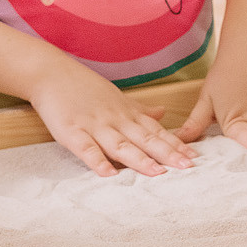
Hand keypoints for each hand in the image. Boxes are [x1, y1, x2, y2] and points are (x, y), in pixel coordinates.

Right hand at [26, 61, 195, 177]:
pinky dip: (96, 161)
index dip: (175, 144)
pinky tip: (107, 174)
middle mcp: (115, 119)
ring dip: (139, 159)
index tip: (195, 157)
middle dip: (167, 153)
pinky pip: (86, 148)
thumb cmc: (83, 87)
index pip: (156, 131)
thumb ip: (139, 109)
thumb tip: (163, 112)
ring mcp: (94, 125)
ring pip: (120, 145)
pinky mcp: (71, 131)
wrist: (51, 72)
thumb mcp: (116, 97)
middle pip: (145, 139)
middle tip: (188, 167)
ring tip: (157, 173)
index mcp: (126, 113)